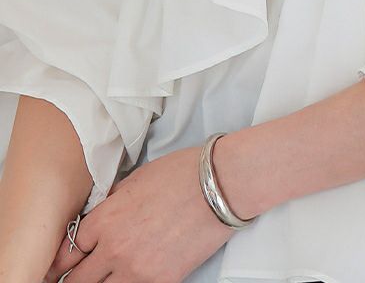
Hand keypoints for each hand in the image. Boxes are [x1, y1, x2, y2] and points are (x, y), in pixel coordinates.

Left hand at [43, 144, 238, 282]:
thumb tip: (103, 215)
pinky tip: (129, 278)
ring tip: (105, 278)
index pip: (67, 252)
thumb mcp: (137, 179)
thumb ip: (113, 202)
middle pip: (78, 281)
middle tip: (78, 277)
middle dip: (74, 279)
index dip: (61, 261)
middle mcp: (114, 248)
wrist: (220, 185)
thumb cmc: (182, 173)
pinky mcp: (162, 281)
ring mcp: (137, 269)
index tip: (61, 266)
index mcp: (106, 218)